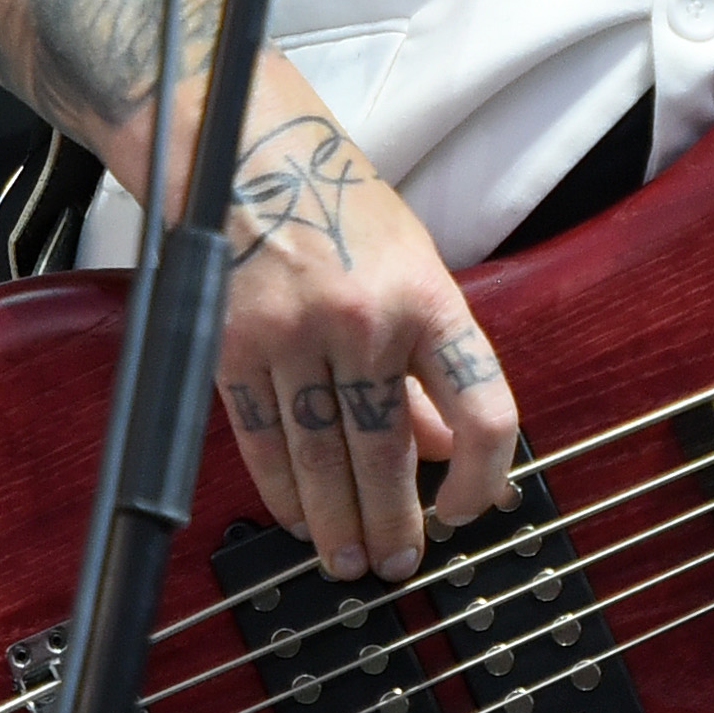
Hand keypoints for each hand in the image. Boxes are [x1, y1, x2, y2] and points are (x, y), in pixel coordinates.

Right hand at [178, 93, 519, 586]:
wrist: (245, 150)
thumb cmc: (340, 205)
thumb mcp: (412, 266)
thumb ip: (428, 360)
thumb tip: (444, 449)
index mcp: (428, 297)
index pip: (483, 409)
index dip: (484, 476)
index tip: (471, 507)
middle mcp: (366, 321)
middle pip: (389, 453)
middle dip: (395, 524)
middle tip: (397, 562)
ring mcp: (293, 336)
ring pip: (321, 459)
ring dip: (336, 523)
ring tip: (346, 561)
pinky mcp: (230, 347)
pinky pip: (262, 440)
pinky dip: (280, 490)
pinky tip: (295, 517)